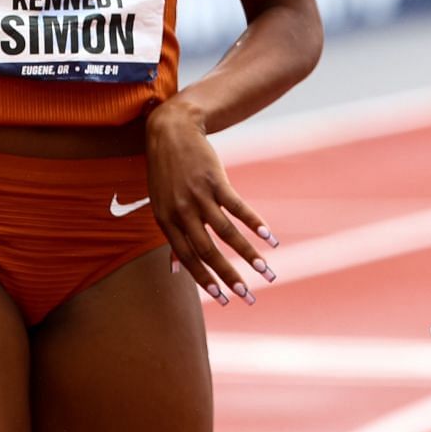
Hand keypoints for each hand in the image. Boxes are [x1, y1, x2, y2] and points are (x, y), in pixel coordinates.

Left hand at [145, 100, 278, 307]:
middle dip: (229, 276)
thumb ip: (172, 238)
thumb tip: (174, 271)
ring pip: (226, 232)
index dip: (205, 280)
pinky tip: (269, 237)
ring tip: (266, 270)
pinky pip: (237, 206)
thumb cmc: (166, 173)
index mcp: (167, 222)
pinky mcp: (216, 180)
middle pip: (208, 250)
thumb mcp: (161, 206)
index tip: (224, 299)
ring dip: (247, 254)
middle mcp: (182, 212)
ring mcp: (199, 196)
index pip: (188, 258)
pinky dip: (254, 222)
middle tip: (248, 295)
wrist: (172, 132)